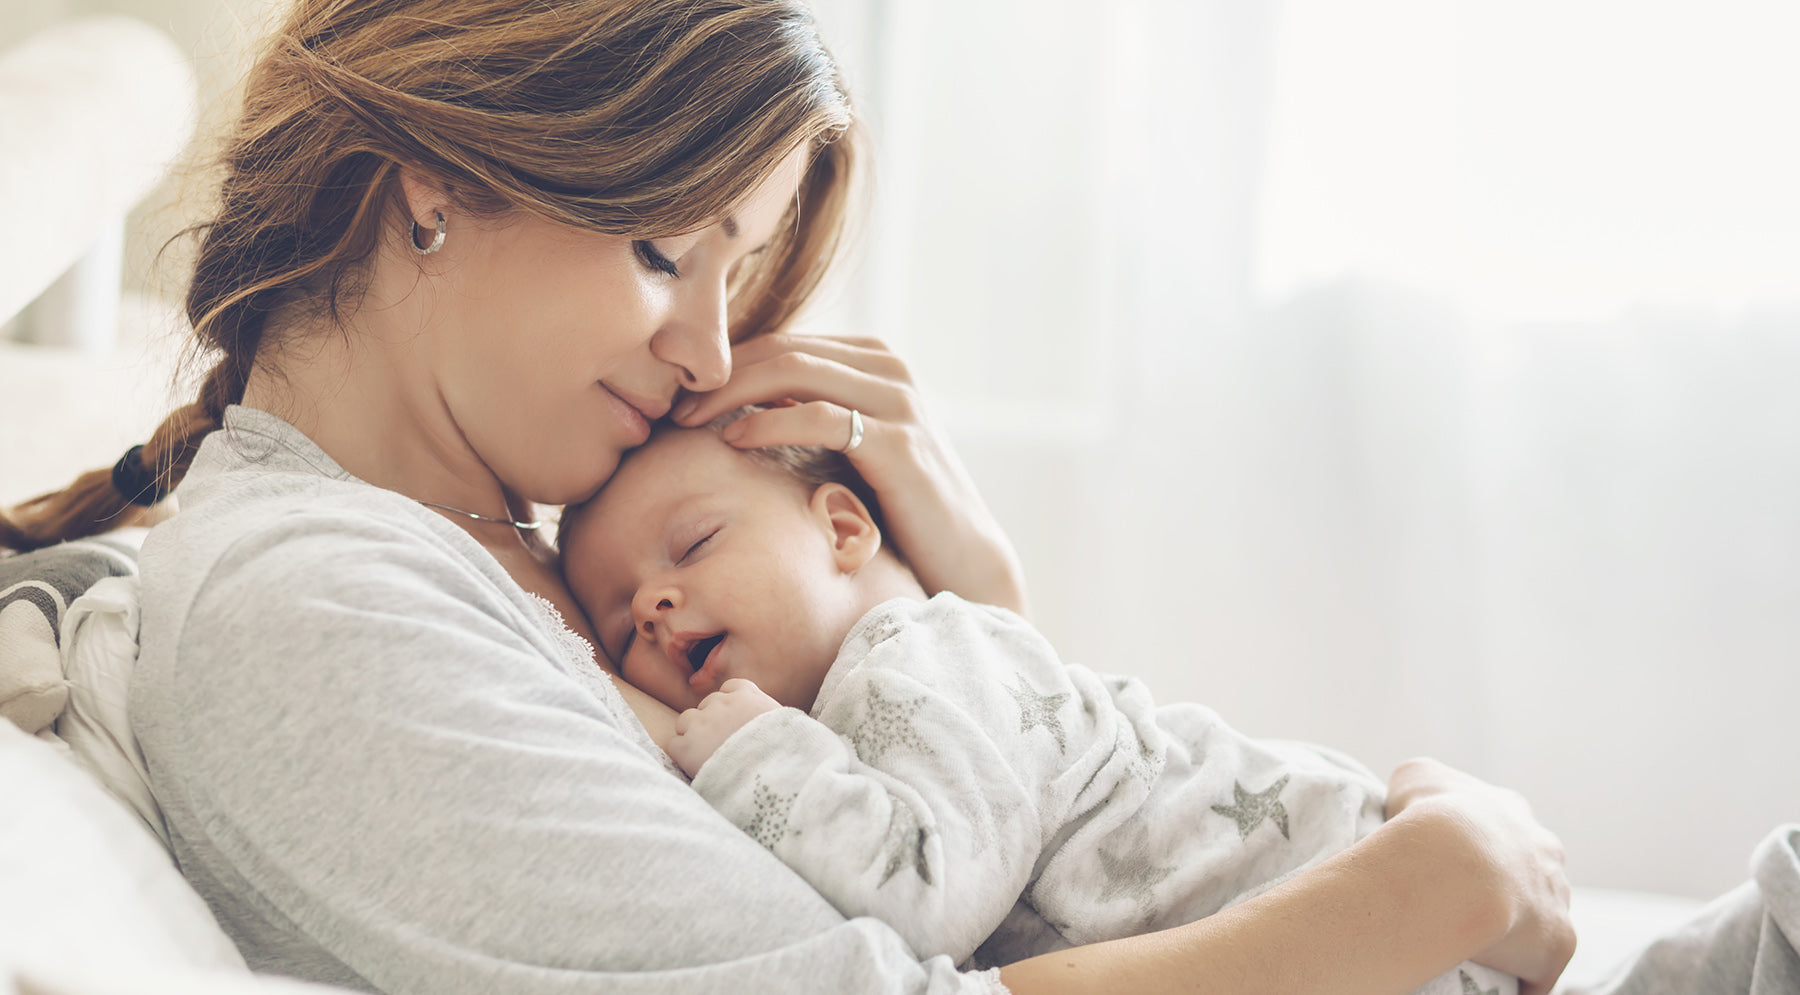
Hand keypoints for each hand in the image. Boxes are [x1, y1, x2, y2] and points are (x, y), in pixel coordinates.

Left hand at [667, 678, 781, 777]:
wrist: (771, 776)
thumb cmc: (784, 754)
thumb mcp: (787, 725)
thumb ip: (769, 716)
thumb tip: (769, 723)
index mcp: (747, 696)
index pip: (730, 688)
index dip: (730, 704)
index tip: (735, 719)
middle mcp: (720, 704)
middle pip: (707, 704)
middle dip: (712, 721)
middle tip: (722, 743)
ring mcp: (701, 723)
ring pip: (686, 721)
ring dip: (693, 734)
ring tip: (707, 755)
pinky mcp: (686, 747)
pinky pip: (675, 745)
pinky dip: (682, 755)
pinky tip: (697, 767)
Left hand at [671, 333, 1029, 614]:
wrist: (960, 559)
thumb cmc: (896, 511)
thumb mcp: (850, 450)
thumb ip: (810, 418)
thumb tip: (738, 408)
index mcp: (875, 361)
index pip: (784, 342)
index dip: (727, 363)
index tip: (681, 394)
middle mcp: (890, 368)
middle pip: (784, 348)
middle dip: (721, 373)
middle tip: (673, 405)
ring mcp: (898, 399)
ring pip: (796, 369)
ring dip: (733, 391)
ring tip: (690, 420)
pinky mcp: (898, 440)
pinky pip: (820, 415)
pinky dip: (770, 422)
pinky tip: (734, 439)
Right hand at [1386, 758, 1575, 994]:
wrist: (1454, 864)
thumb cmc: (1426, 816)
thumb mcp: (1412, 777)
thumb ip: (1421, 783)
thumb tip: (1414, 800)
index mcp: (1511, 811)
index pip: (1500, 826)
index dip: (1475, 842)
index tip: (1447, 860)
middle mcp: (1545, 851)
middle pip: (1530, 871)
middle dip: (1505, 885)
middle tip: (1459, 903)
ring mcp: (1557, 898)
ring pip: (1540, 918)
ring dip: (1516, 932)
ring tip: (1473, 945)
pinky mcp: (1558, 944)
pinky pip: (1540, 972)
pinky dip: (1521, 980)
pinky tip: (1493, 986)